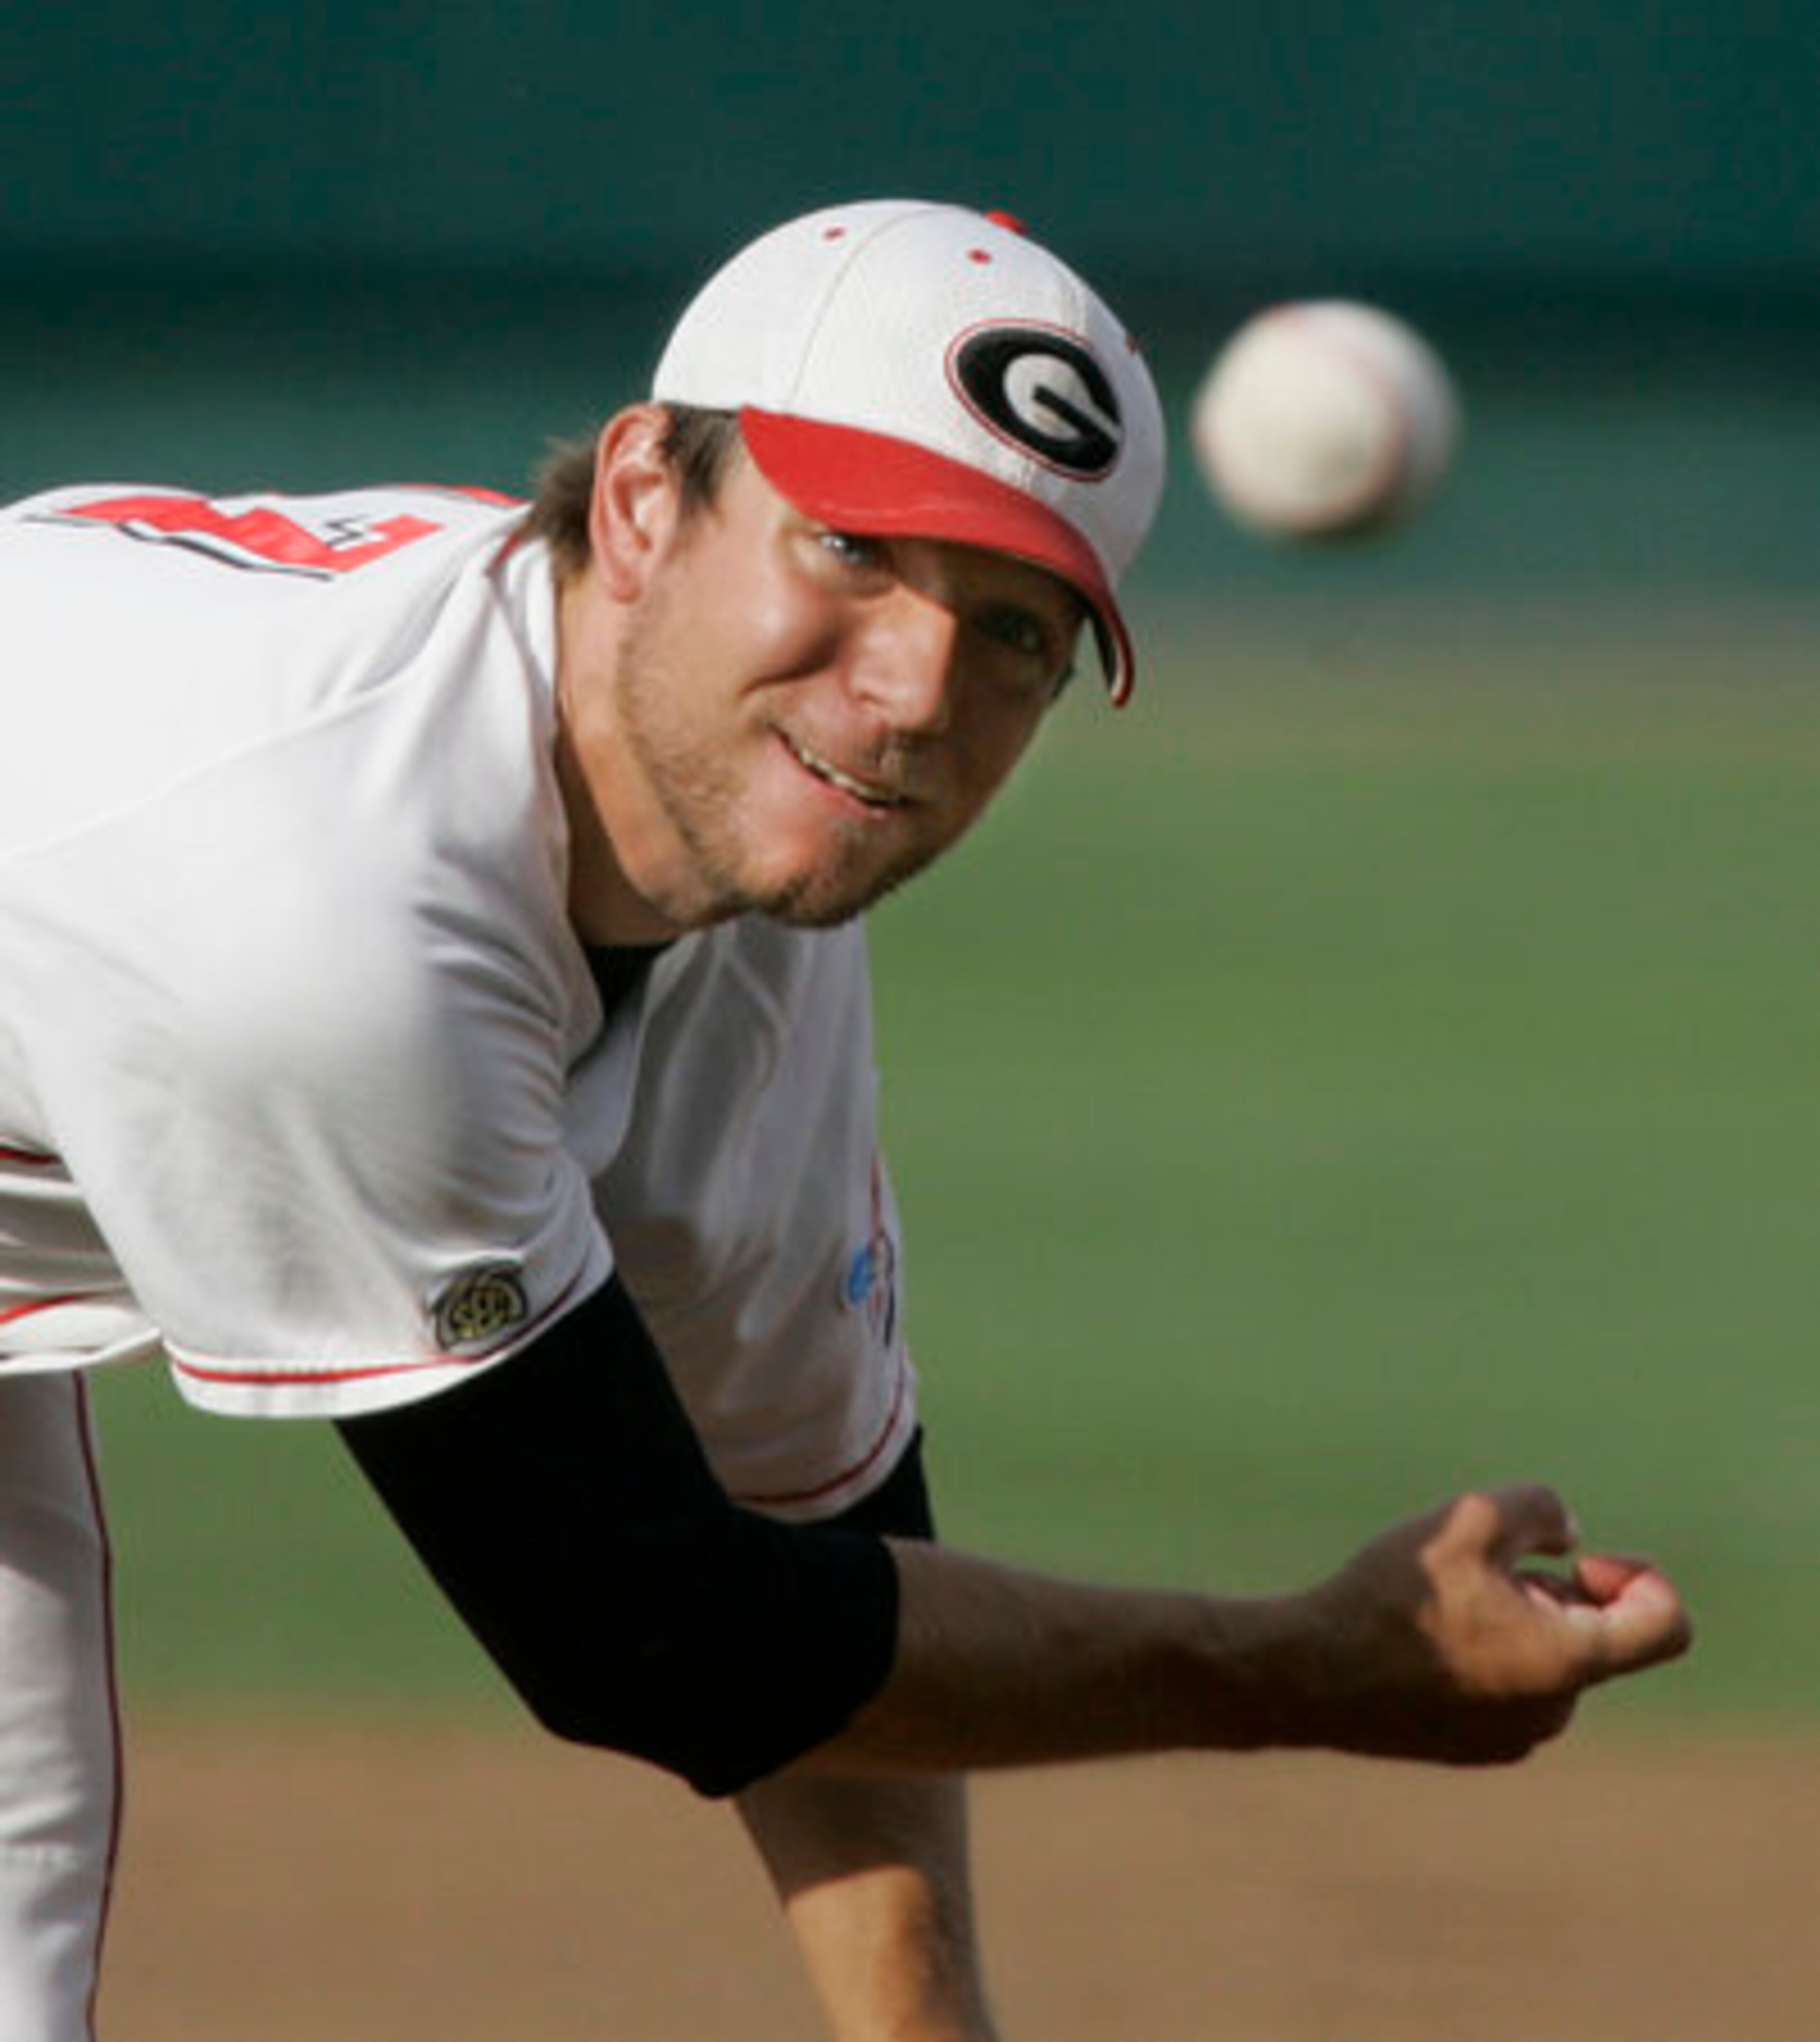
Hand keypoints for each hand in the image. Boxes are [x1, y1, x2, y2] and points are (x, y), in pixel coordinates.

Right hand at [1293, 1484, 1692, 1764]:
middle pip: (1594, 1635)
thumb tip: (1571, 1541)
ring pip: (1546, 1661)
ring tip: (1442, 1600)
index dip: (1639, 1576)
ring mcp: (1513, 1738)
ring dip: (1516, 1621)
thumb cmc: (1392, 1595)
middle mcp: (1553, 1712)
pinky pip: (1509, 1690)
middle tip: (1481, 1567)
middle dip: (1552, 1591)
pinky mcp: (1474, 1749)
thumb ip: (1541, 1508)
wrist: (1309, 1674)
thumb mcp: (1470, 1517)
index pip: (1666, 1625)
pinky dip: (1486, 1655)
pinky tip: (1422, 1635)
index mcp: (1567, 1662)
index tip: (1579, 1560)